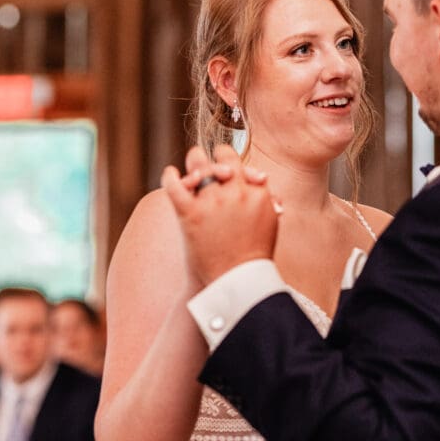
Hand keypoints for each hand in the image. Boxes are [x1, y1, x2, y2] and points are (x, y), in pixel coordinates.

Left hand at [163, 145, 279, 285]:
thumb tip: (262, 182)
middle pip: (224, 158)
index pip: (244, 167)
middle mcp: (237, 192)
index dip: (236, 165)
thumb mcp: (269, 225)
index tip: (230, 169)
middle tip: (209, 158)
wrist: (236, 283)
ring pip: (201, 167)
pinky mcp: (190, 214)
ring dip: (195, 160)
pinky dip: (170, 176)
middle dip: (217, 157)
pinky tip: (170, 172)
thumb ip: (267, 201)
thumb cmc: (253, 257)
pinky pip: (176, 185)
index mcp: (258, 194)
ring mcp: (213, 202)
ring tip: (193, 158)